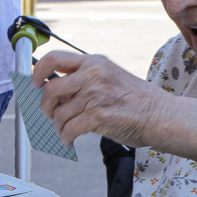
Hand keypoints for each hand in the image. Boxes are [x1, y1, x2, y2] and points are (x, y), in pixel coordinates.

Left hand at [32, 50, 167, 146]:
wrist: (162, 116)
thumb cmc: (139, 100)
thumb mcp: (110, 76)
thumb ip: (86, 79)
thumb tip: (58, 90)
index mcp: (94, 63)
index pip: (54, 58)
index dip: (38, 71)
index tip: (34, 83)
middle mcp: (92, 75)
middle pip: (50, 88)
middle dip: (45, 105)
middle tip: (48, 113)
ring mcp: (94, 96)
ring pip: (59, 112)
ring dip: (57, 125)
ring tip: (64, 130)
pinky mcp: (98, 116)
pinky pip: (69, 128)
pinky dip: (65, 137)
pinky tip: (69, 139)